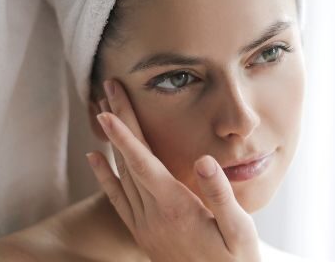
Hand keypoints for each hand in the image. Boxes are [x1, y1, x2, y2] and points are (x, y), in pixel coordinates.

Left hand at [86, 79, 260, 261]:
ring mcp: (145, 224)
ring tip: (102, 111)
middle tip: (108, 89)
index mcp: (176, 207)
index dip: (125, 136)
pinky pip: (117, 200)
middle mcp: (153, 214)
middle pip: (128, 162)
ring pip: (119, 176)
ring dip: (110, 142)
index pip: (143, 165)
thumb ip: (220, 195)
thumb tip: (205, 159)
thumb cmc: (236, 261)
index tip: (108, 111)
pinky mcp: (143, 232)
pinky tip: (95, 159)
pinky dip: (104, 177)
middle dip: (117, 123)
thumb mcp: (239, 230)